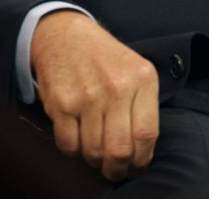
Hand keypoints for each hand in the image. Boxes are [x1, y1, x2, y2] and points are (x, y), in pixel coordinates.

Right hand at [30, 11, 159, 180]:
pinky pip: (69, 146)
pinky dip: (73, 151)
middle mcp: (117, 87)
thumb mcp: (136, 70)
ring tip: (96, 153)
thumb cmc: (105, 58)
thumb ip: (143, 106)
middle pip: (120, 150)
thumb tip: (141, 152)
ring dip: (94, 161)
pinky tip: (78, 139)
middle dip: (117, 169)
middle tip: (115, 171)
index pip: (147, 134)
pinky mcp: (61, 104)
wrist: (66, 36)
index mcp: (142, 79)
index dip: (141, 160)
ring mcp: (88, 96)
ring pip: (93, 152)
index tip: (136, 167)